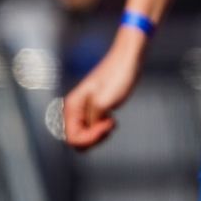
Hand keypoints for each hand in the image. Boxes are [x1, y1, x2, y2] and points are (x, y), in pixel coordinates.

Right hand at [60, 31, 144, 150]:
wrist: (128, 60)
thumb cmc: (117, 76)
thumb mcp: (104, 102)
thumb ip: (92, 121)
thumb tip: (86, 131)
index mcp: (71, 107)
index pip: (72, 138)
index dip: (90, 138)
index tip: (106, 126)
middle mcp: (74, 110)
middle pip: (77, 140)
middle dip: (94, 138)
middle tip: (110, 125)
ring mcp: (84, 110)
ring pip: (85, 135)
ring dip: (99, 134)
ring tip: (112, 122)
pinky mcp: (94, 109)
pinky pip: (93, 129)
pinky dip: (102, 129)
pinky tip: (112, 120)